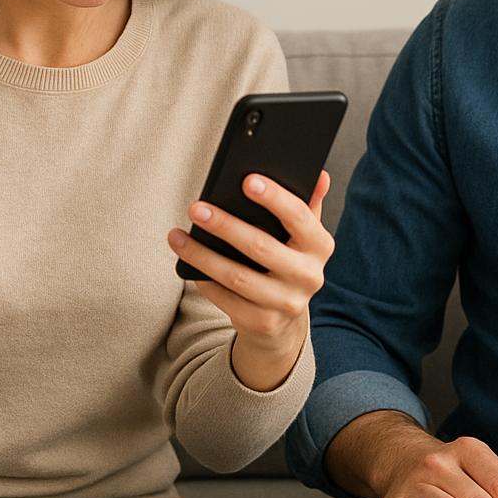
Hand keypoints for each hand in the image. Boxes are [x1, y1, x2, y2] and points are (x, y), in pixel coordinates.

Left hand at [167, 170, 334, 390]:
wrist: (285, 320)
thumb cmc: (289, 263)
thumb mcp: (303, 236)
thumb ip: (308, 205)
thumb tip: (319, 175)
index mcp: (320, 246)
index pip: (298, 216)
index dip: (274, 197)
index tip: (247, 180)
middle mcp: (309, 276)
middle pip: (261, 246)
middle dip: (226, 225)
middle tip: (197, 208)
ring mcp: (286, 303)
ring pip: (237, 276)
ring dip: (203, 255)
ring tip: (178, 236)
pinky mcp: (262, 323)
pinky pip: (225, 298)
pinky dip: (204, 279)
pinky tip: (187, 263)